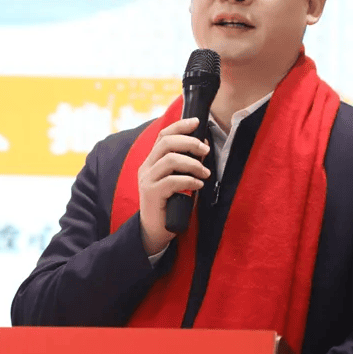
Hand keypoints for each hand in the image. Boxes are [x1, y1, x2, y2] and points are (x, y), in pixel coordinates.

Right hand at [137, 117, 210, 255]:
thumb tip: (203, 147)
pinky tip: (199, 185)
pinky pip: (172, 180)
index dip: (180, 126)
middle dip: (190, 142)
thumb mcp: (178, 180)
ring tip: (205, 173)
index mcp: (152, 161)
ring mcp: (147, 180)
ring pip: (170, 160)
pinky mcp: (151, 194)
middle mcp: (147, 168)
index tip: (197, 122)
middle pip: (167, 143)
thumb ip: (186, 165)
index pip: (163, 135)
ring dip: (193, 163)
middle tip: (206, 150)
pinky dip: (189, 180)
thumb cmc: (171, 205)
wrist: (155, 231)